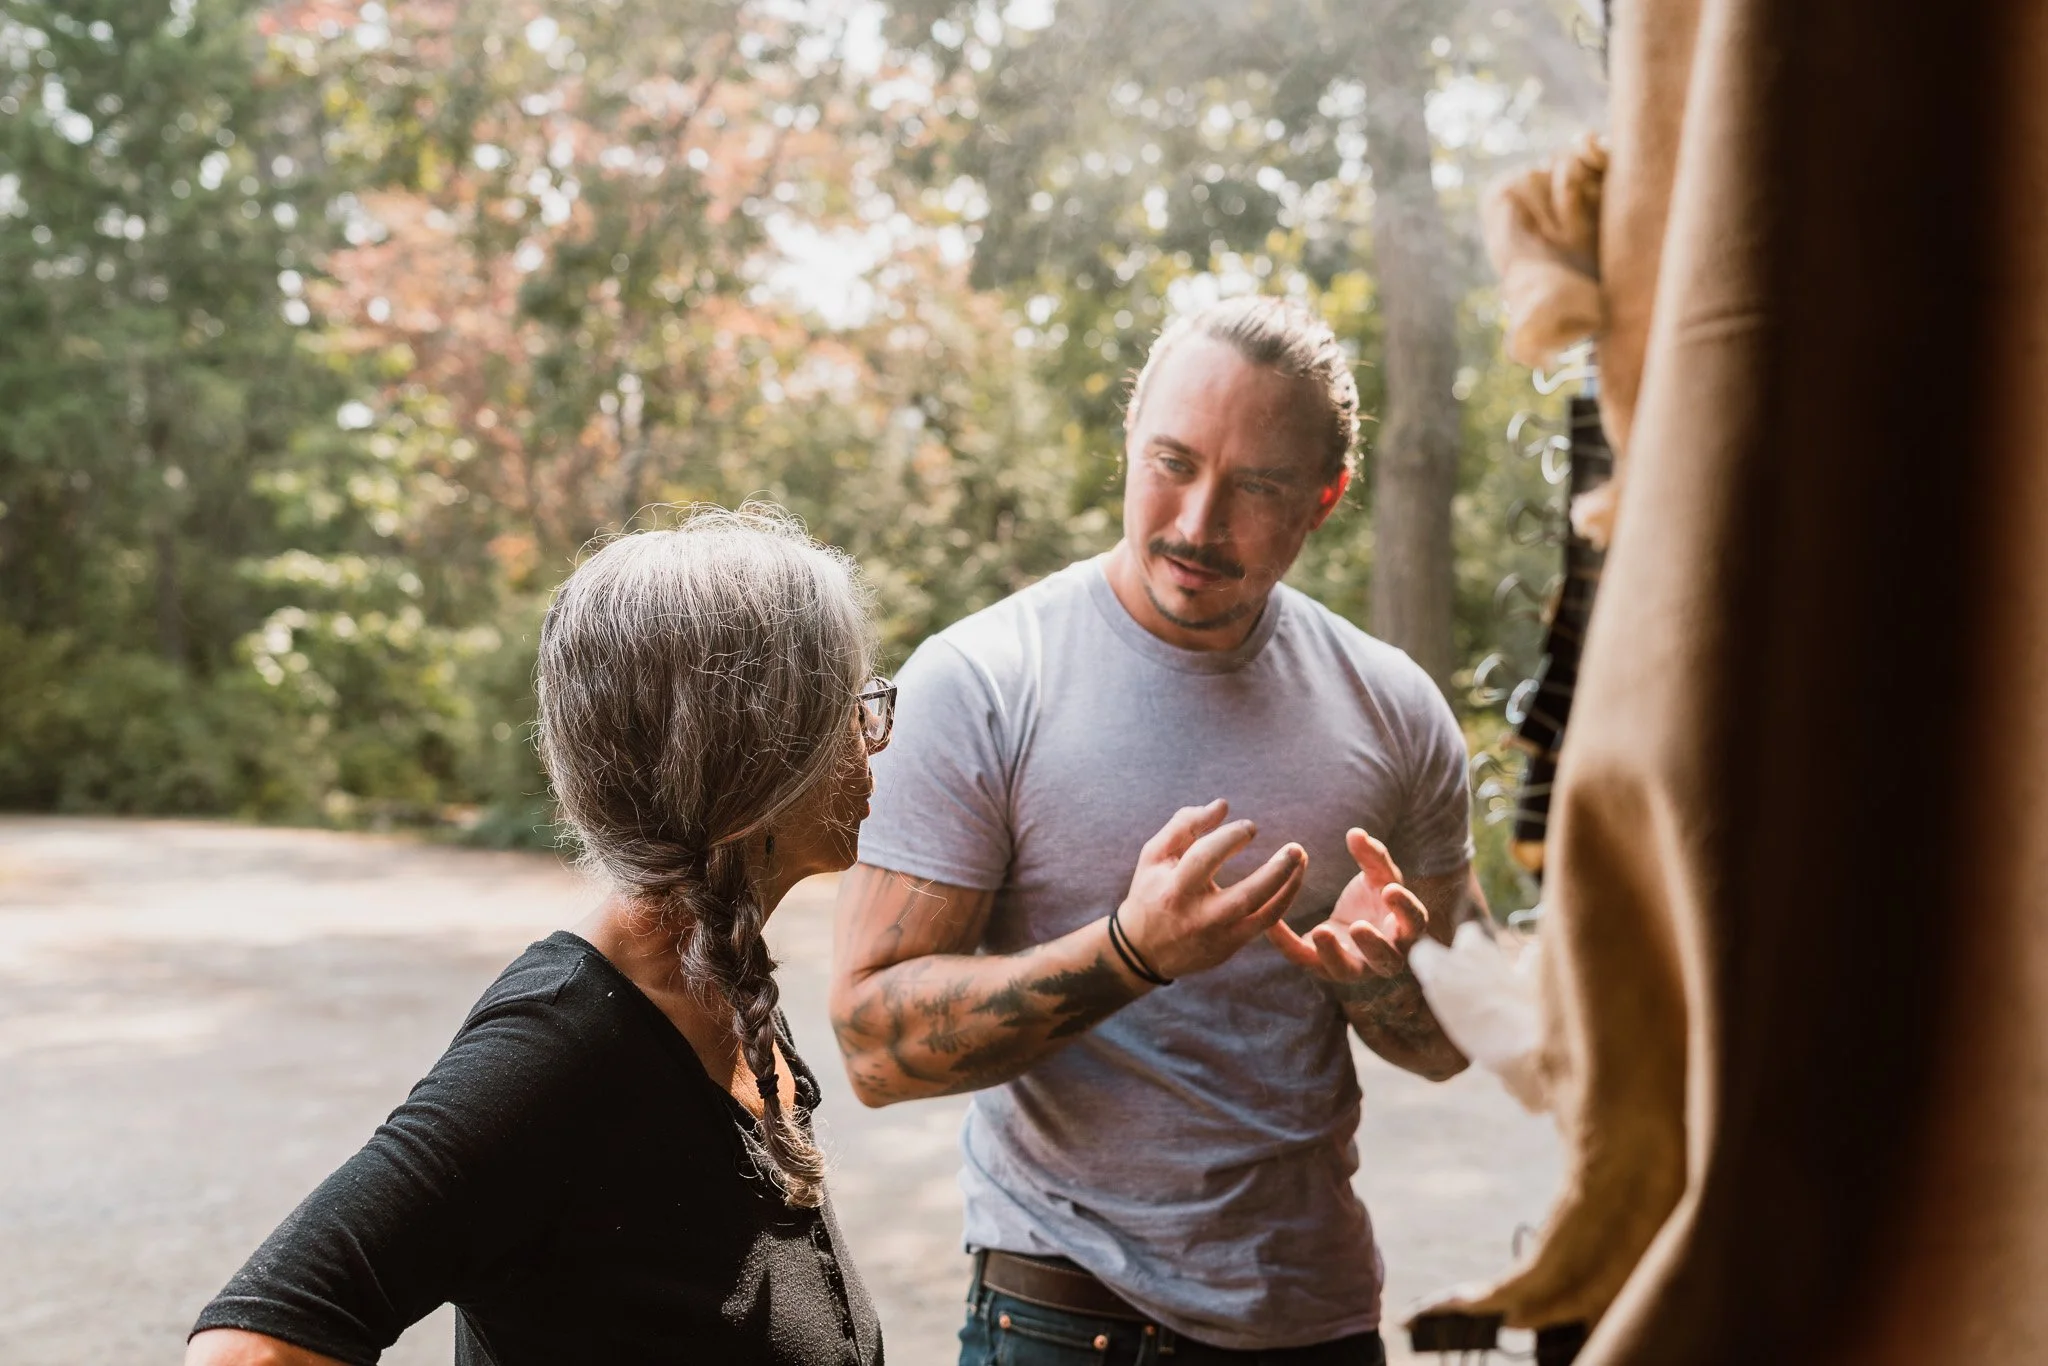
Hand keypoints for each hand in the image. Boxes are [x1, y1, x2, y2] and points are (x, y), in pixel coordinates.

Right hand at [1115, 799, 1306, 980]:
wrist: (1144, 950)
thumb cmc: (1150, 892)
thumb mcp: (1155, 855)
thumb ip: (1185, 824)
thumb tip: (1223, 805)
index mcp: (1175, 888)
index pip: (1207, 857)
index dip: (1231, 837)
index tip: (1250, 828)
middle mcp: (1198, 916)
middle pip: (1246, 895)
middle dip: (1276, 871)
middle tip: (1296, 848)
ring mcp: (1218, 936)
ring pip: (1264, 915)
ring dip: (1288, 886)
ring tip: (1301, 859)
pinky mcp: (1230, 947)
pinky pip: (1265, 925)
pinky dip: (1282, 901)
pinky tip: (1292, 880)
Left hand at [1268, 827, 1426, 981]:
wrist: (1348, 928)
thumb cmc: (1373, 902)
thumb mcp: (1376, 878)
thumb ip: (1372, 857)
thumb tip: (1356, 833)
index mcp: (1403, 929)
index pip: (1415, 922)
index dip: (1405, 908)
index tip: (1390, 889)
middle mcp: (1384, 956)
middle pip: (1386, 960)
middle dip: (1373, 944)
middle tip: (1358, 926)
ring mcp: (1354, 968)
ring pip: (1347, 971)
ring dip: (1334, 954)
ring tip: (1320, 931)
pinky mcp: (1323, 968)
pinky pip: (1305, 960)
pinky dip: (1288, 944)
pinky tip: (1271, 925)